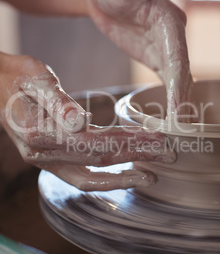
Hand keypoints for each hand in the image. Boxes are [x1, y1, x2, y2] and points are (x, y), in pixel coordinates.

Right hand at [0, 53, 174, 190]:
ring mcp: (46, 160)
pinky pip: (82, 174)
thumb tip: (79, 123)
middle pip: (97, 161)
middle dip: (135, 159)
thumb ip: (57, 102)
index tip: (157, 142)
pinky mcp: (52, 159)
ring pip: (91, 174)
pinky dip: (107, 174)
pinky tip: (126, 170)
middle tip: (168, 156)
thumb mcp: (34, 79)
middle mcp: (41, 155)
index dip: (128, 144)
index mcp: (37, 134)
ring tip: (153, 172)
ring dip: (124, 173)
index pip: (93, 143)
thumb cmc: (16, 78)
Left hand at [86, 0, 202, 117]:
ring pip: (175, 77)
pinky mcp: (152, 55)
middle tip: (181, 122)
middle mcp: (172, 37)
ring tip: (180, 123)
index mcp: (171, 22)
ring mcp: (163, 48)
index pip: (179, 56)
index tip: (179, 104)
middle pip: (180, 71)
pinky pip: (165, 76)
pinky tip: (175, 109)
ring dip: (179, 99)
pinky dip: (170, 94)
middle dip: (182, 97)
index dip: (180, 81)